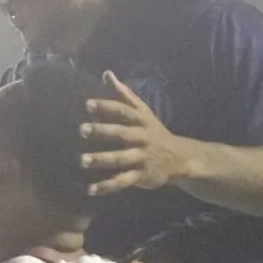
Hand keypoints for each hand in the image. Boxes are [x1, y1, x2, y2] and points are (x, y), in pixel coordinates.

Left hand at [80, 72, 192, 195]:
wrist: (180, 157)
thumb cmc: (154, 131)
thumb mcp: (143, 111)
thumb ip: (124, 94)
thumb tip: (107, 73)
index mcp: (142, 121)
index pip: (124, 111)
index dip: (107, 106)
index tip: (88, 104)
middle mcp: (142, 138)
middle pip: (122, 133)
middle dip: (103, 131)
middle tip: (82, 130)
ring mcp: (143, 157)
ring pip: (121, 159)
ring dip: (102, 159)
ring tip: (82, 161)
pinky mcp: (142, 175)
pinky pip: (123, 181)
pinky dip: (108, 186)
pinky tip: (91, 190)